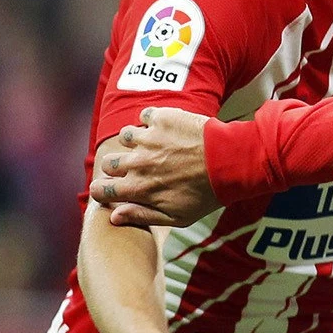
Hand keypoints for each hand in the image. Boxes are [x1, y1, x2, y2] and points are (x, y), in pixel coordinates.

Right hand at [90, 107, 219, 226]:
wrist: (233, 163)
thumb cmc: (207, 194)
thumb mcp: (178, 216)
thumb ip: (143, 216)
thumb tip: (113, 216)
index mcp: (138, 188)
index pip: (100, 190)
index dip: (103, 191)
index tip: (111, 189)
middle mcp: (137, 163)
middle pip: (108, 163)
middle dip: (118, 167)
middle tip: (140, 167)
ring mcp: (147, 139)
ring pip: (125, 137)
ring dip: (137, 142)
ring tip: (157, 146)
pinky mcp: (161, 119)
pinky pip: (145, 116)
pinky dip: (153, 121)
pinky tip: (167, 129)